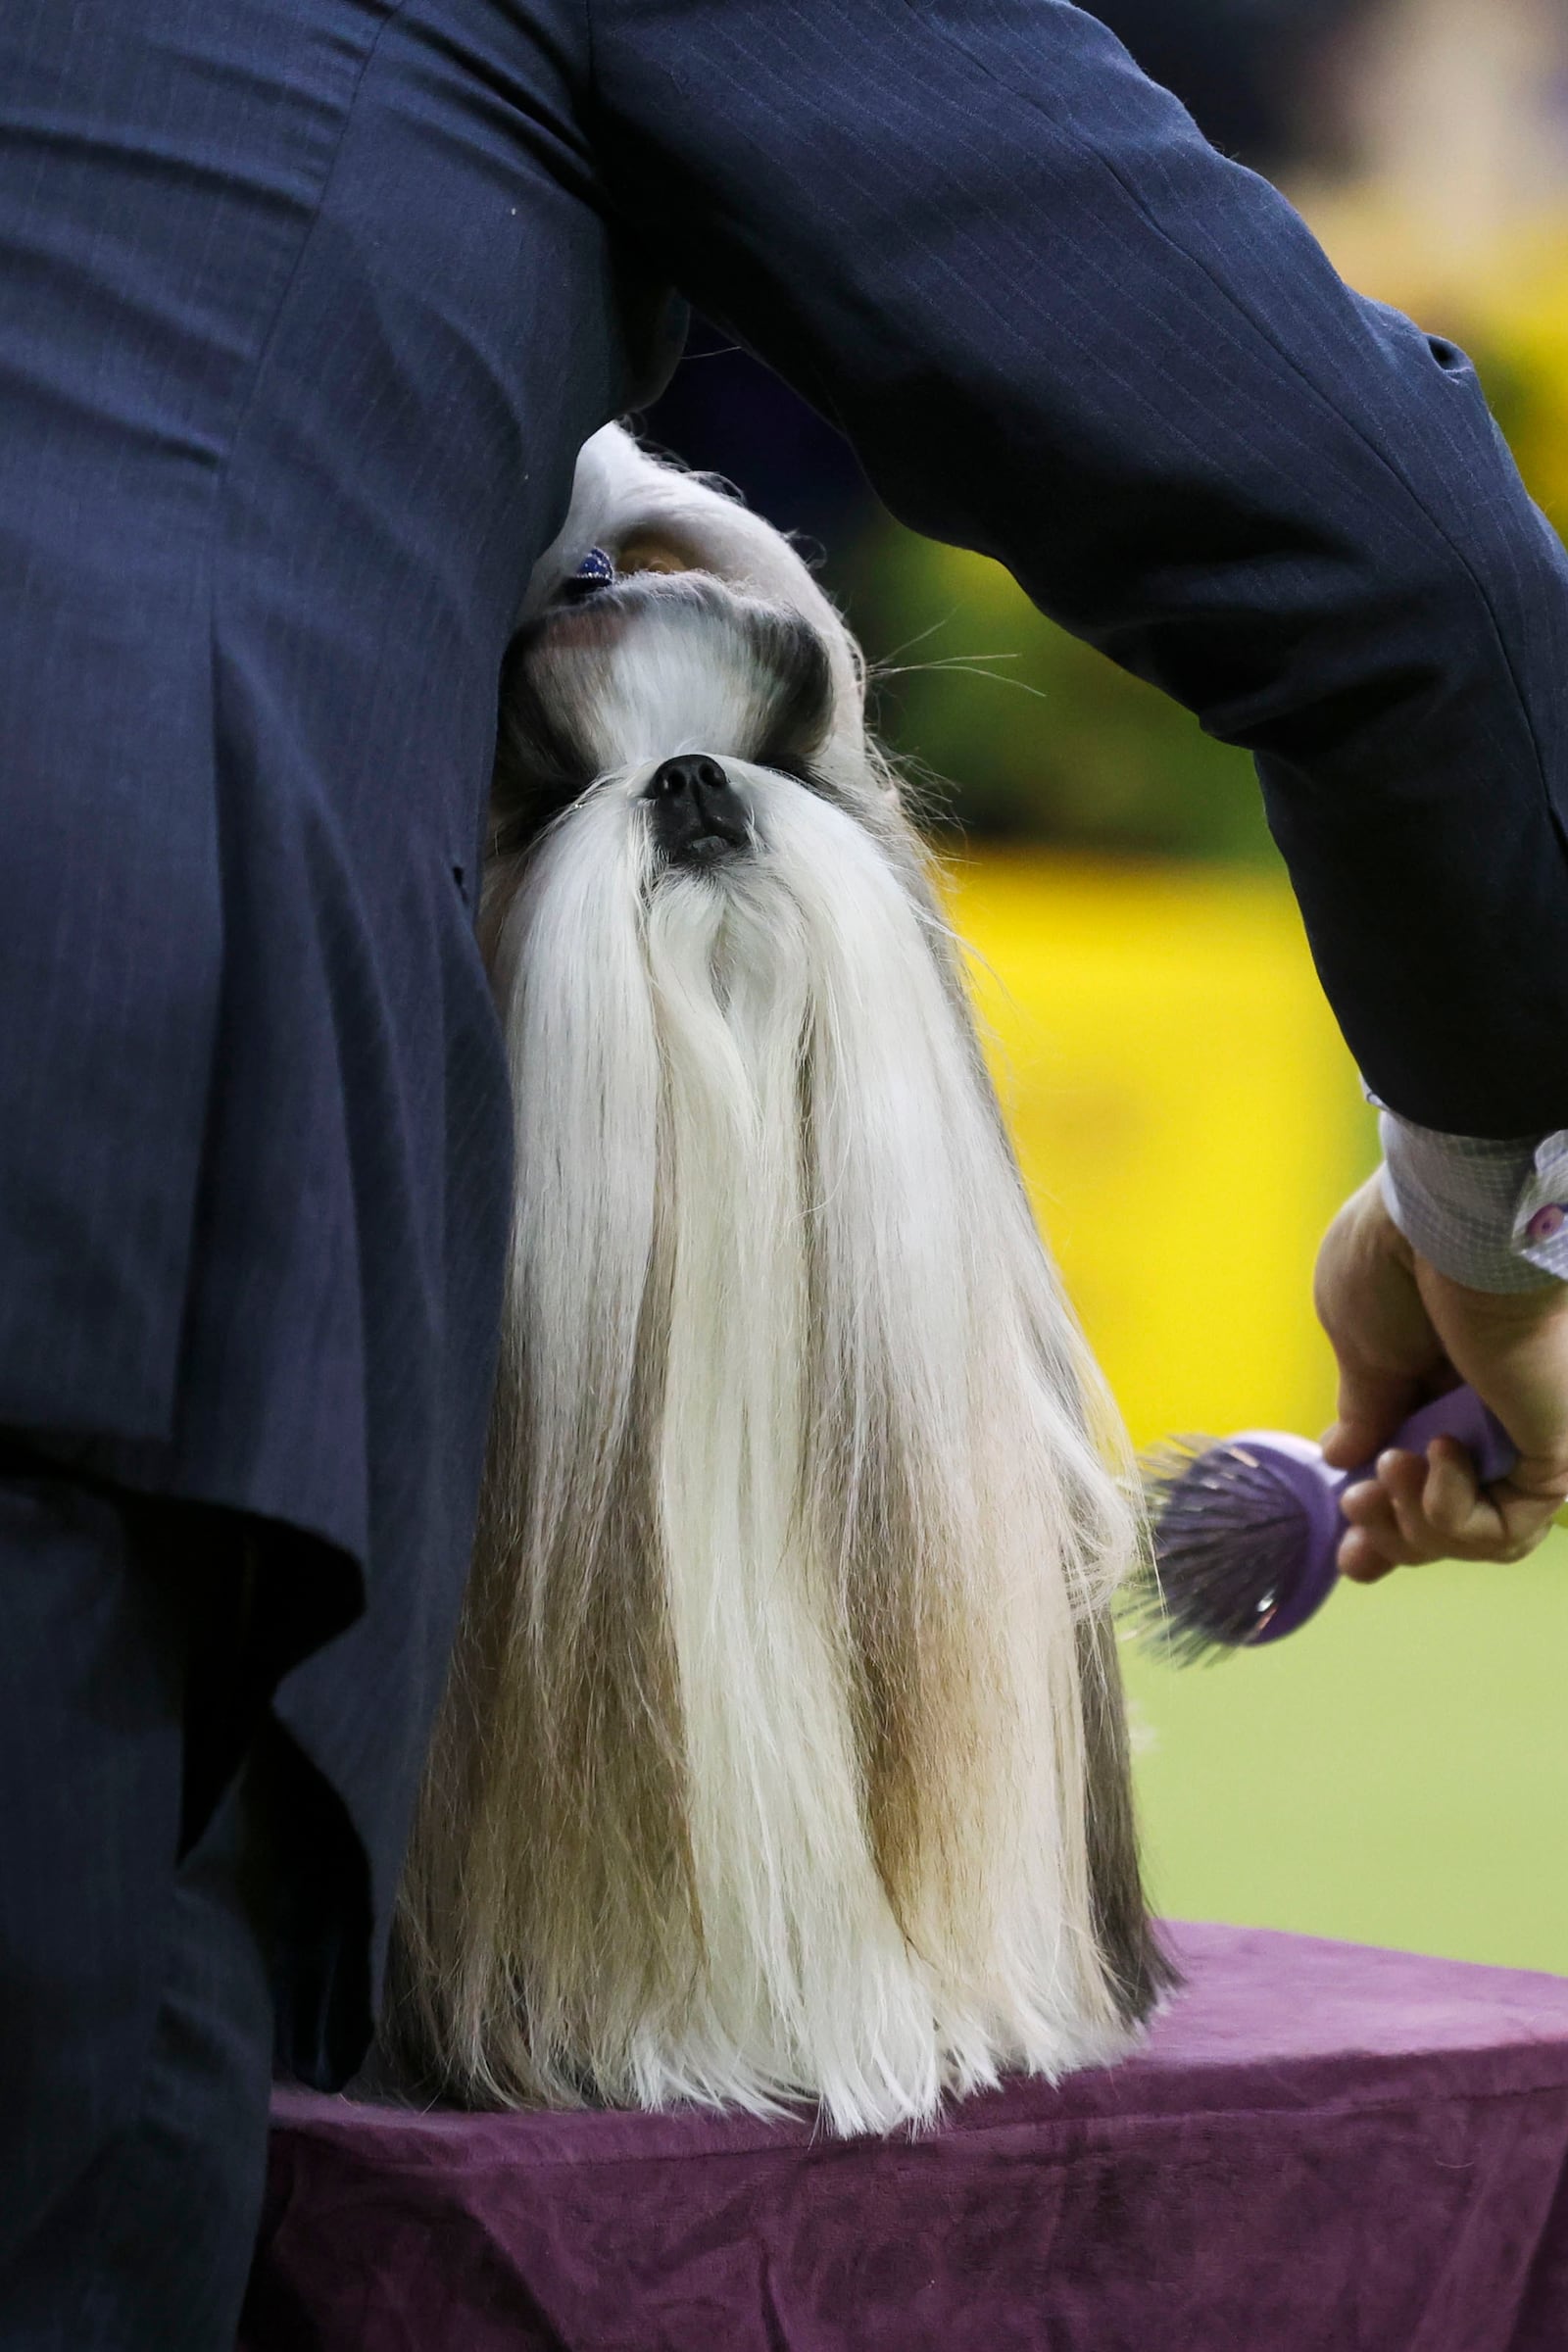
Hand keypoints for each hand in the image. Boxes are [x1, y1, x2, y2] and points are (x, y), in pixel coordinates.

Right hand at [1313, 1173, 1567, 1581]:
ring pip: (1473, 1536)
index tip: (1349, 1550)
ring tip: (1390, 1472)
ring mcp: (1521, 1438)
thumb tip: (1344, 1457)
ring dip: (1413, 1527)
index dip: (1382, 1521)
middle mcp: (1486, 1414)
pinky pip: (1504, 1530)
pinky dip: (1451, 1514)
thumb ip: (1364, 1407)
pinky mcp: (1551, 1459)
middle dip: (1390, 1539)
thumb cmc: (1395, 1264)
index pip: (1416, 1472)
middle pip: (1444, 1518)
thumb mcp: (1358, 1342)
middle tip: (1354, 1520)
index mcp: (1436, 1382)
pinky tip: (1435, 1456)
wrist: (1449, 1232)